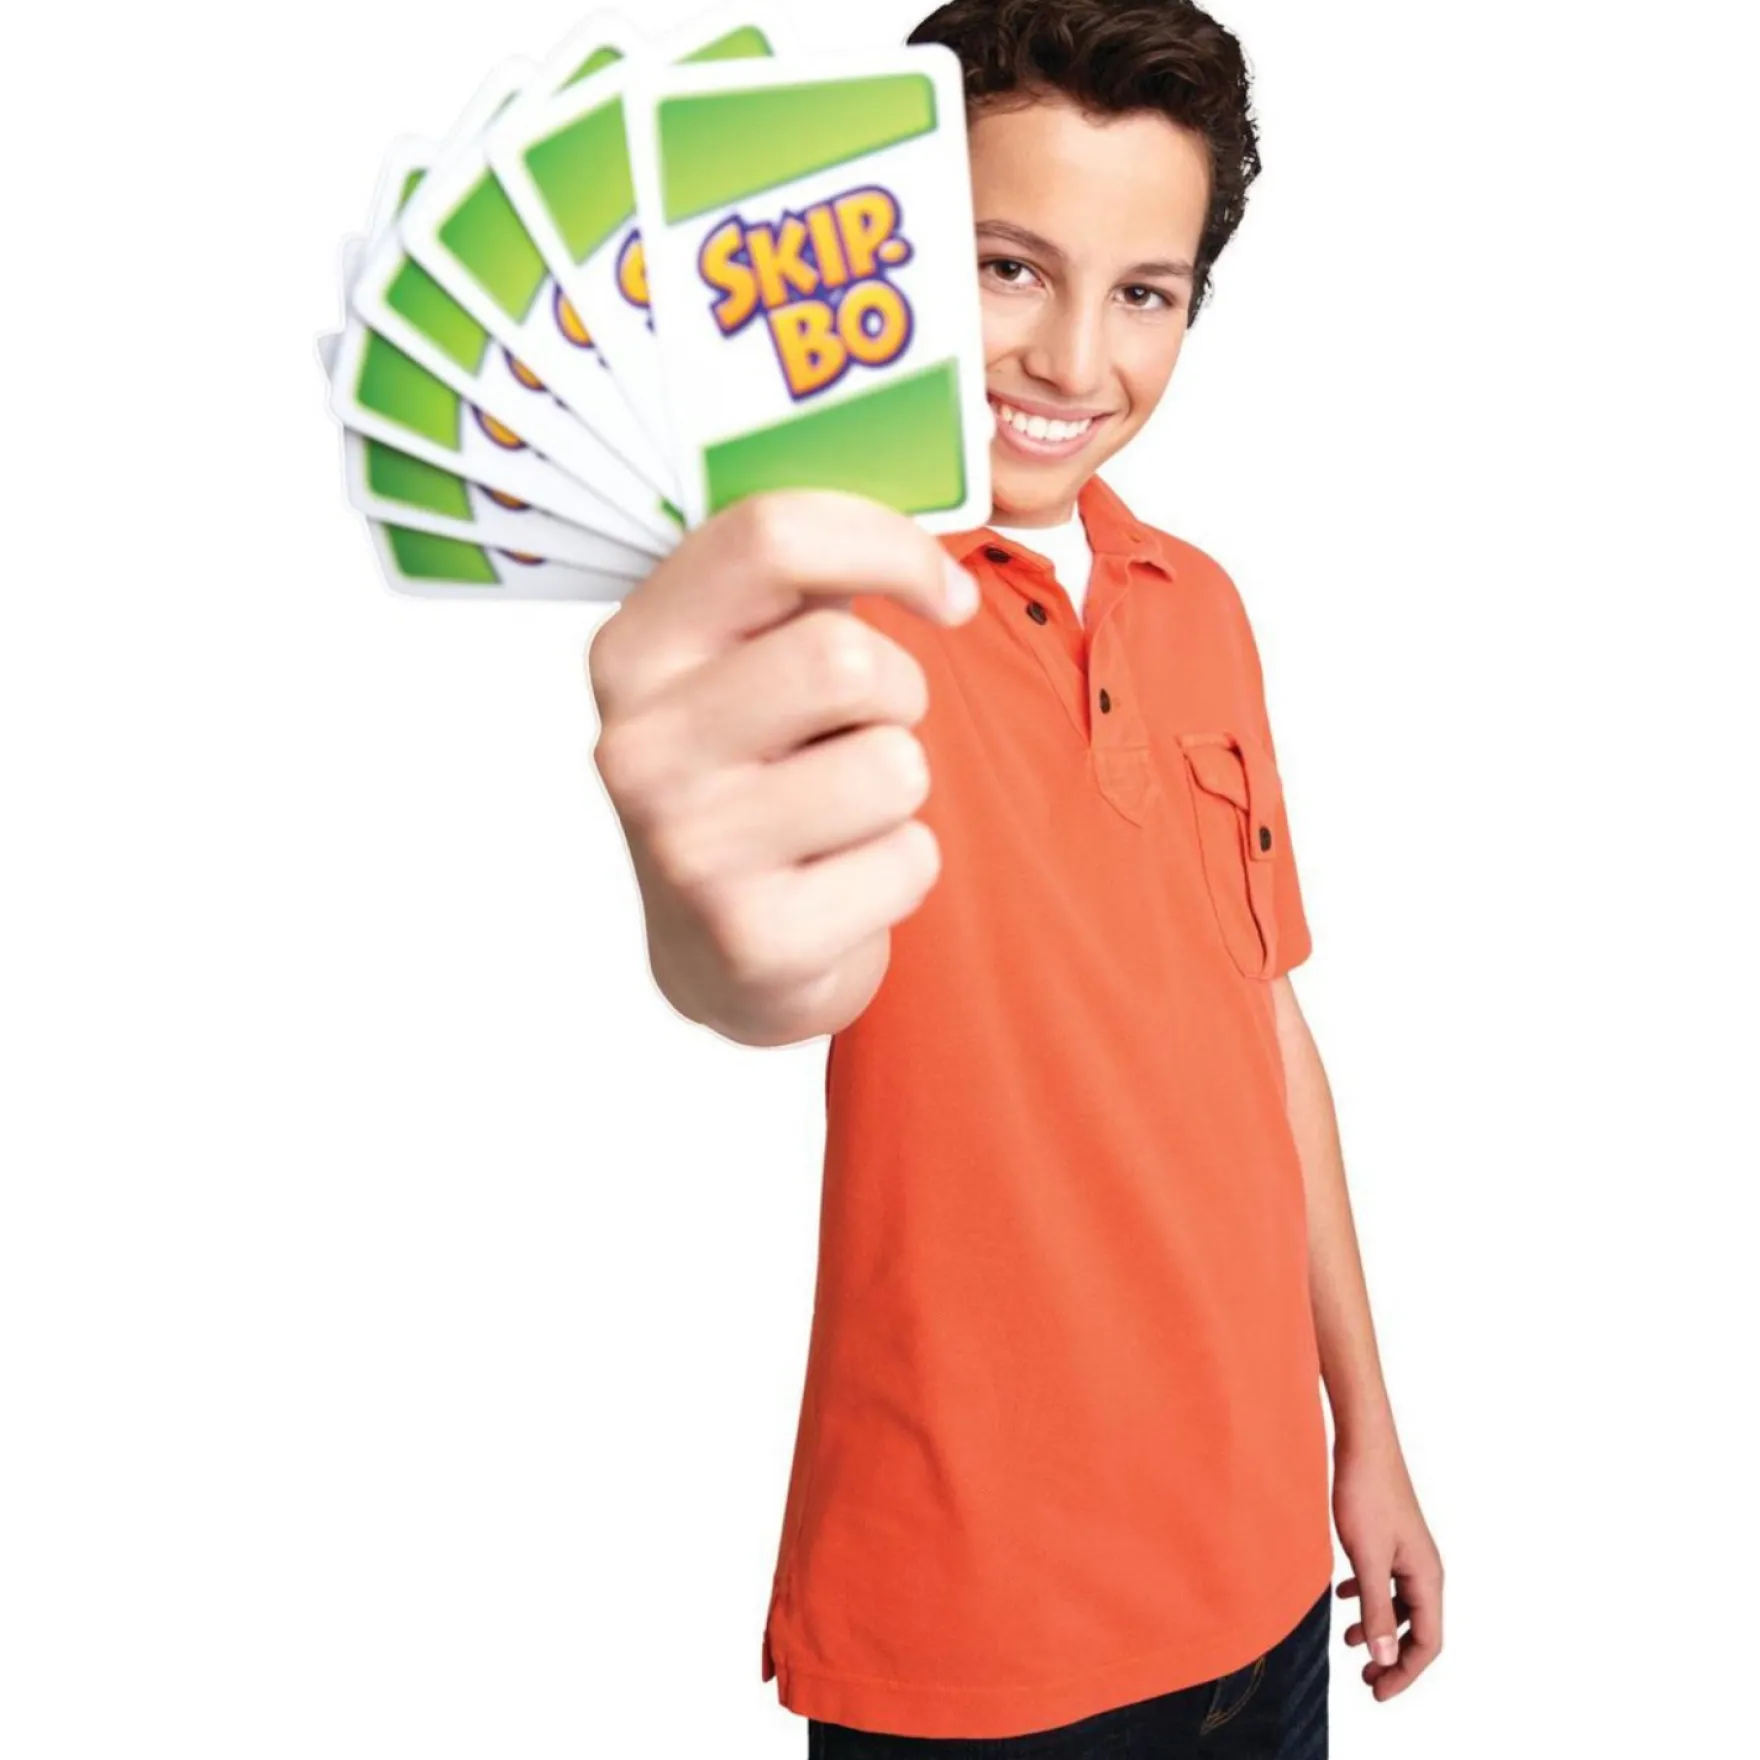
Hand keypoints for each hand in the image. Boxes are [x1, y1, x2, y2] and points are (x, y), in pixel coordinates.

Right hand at [586, 489, 979, 1047]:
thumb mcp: (741, 667)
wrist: (722, 953)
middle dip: (900, 691)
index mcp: (634, 651)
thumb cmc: (756, 778)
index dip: (889, 544)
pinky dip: (902, 868)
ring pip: (894, 764)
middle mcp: (641, 747)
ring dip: (899, 784)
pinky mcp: (754, 940)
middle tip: (872, 726)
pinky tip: (840, 882)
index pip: (770, 535)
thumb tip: (933, 516)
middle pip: (846, 658)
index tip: (942, 588)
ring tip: (842, 810)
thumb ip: (798, 581)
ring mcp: (689, 851)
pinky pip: (909, 860)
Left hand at [1332, 1437, 1443, 1699]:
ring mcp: (1408, 1552)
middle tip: (1365, 1679)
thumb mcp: (1367, 1559)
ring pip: (1400, 1604)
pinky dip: (1369, 1597)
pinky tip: (1344, 1596)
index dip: (1405, 1674)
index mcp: (1427, 1578)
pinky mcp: (1390, 1537)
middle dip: (1393, 1657)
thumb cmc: (1366, 1494)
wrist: (1363, 1443)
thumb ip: (1376, 1611)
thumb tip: (1384, 1660)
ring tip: (1348, 1642)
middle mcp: (1424, 1568)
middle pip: (1416, 1628)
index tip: (1376, 1692)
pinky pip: (1386, 1580)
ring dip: (1378, 1628)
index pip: (1427, 1643)